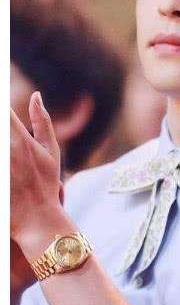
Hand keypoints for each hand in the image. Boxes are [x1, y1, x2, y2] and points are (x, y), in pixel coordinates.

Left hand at [10, 92, 63, 242]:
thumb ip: (42, 121)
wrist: (37, 219)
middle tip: (8, 141)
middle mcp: (6, 150)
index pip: (4, 113)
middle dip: (3, 126)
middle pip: (0, 127)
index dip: (3, 106)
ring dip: (2, 147)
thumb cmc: (46, 184)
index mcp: (19, 139)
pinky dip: (1, 162)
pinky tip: (5, 169)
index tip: (2, 85)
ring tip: (8, 160)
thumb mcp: (50, 151)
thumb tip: (36, 95)